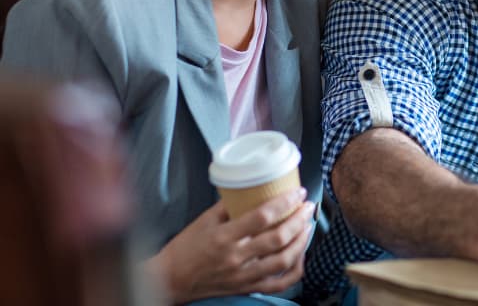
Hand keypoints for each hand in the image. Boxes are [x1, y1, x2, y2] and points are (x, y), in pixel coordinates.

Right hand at [147, 187, 315, 303]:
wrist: (170, 280)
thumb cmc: (186, 247)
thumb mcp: (204, 220)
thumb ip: (229, 205)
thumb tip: (254, 187)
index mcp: (224, 237)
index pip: (262, 217)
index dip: (285, 203)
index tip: (298, 192)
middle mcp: (236, 258)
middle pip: (278, 239)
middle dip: (299, 220)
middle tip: (307, 207)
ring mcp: (243, 277)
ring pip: (283, 261)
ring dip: (301, 242)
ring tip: (307, 227)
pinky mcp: (247, 289)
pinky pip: (279, 283)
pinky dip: (295, 270)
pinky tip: (300, 255)